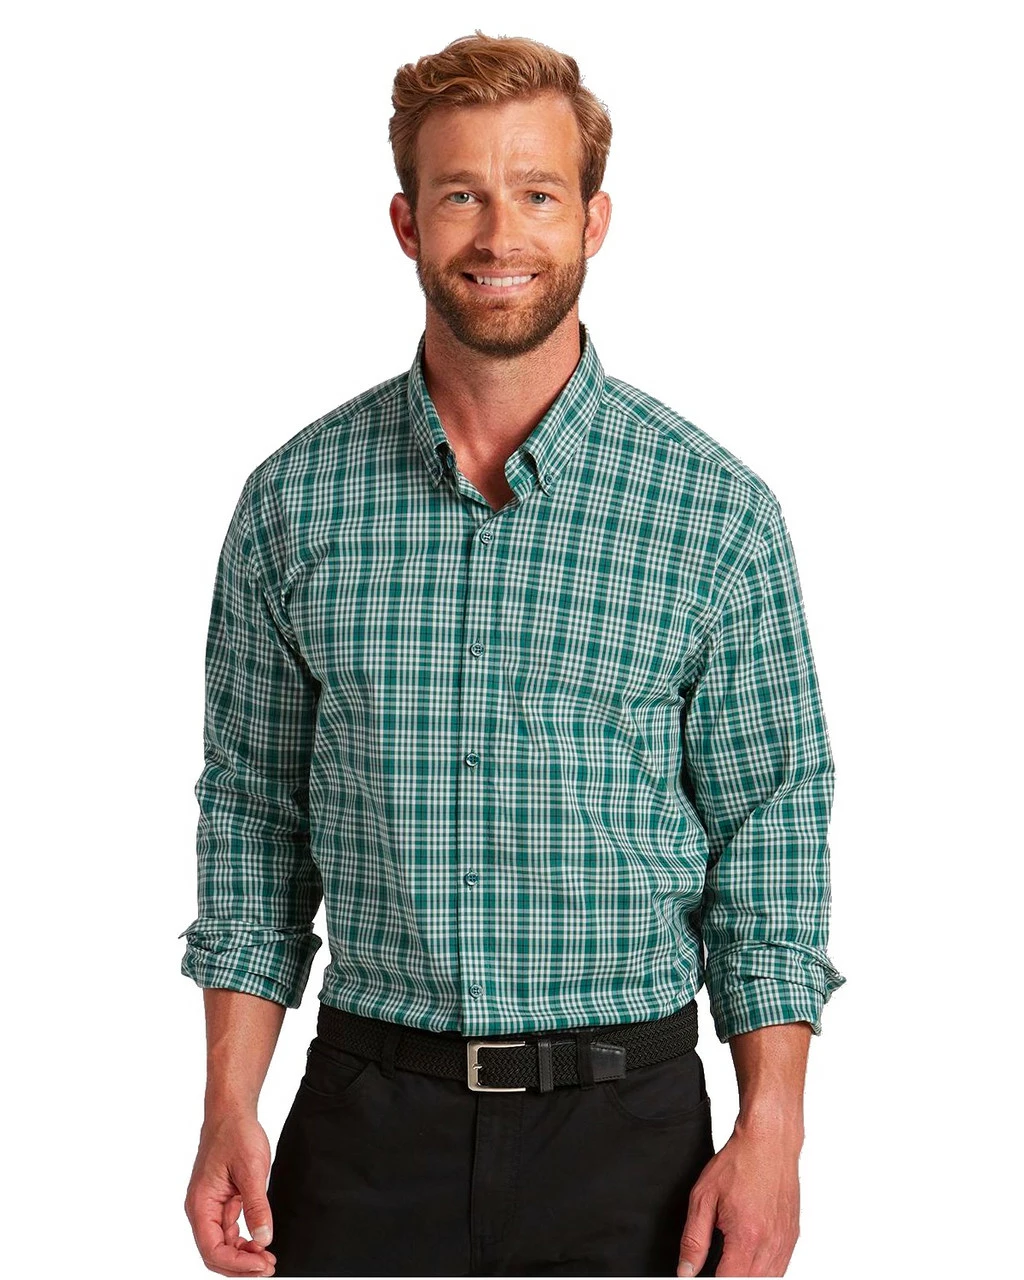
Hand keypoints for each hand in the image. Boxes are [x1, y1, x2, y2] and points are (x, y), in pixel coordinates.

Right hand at [184, 1111, 276, 1276]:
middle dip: (240, 1264)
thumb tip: (263, 1238)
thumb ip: (256, 1206)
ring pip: (222, 1244)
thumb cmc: (236, 1134)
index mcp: (200, 1204)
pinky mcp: (220, 1202)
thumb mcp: (252, 1170)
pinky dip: (243, 1240)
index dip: (237, 1263)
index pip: (213, 1249)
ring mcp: (210, 1207)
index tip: (262, 1264)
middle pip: (215, 1252)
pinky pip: (228, 1230)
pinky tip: (259, 1241)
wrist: (232, 1112)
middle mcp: (200, 1209)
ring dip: (242, 1255)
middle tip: (268, 1266)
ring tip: (267, 1257)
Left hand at [676, 1122, 800, 1276]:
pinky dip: (764, 1269)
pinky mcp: (792, 1237)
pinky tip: (749, 1256)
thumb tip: (686, 1271)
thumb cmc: (738, 1163)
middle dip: (730, 1276)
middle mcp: (771, 1244)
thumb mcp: (703, 1198)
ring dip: (747, 1274)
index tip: (703, 1275)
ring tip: (731, 1258)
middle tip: (716, 1262)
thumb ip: (694, 1239)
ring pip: (768, 1279)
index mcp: (747, 1237)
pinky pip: (779, 1267)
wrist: (769, 1142)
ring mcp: (785, 1242)